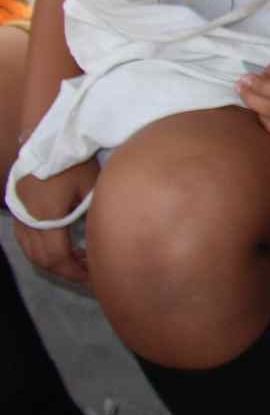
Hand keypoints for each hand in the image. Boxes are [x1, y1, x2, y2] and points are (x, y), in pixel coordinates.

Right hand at [11, 160, 100, 282]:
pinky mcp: (16, 213)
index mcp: (47, 216)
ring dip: (53, 261)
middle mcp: (27, 221)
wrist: (48, 141)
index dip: (75, 270)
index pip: (57, 257)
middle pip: (42, 260)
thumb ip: (95, 215)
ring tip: (79, 259)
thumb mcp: (92, 187)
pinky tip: (62, 247)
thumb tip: (106, 240)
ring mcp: (18, 217)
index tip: (94, 273)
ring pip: (31, 253)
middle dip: (65, 270)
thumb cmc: (75, 162)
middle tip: (89, 270)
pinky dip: (42, 250)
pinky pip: (26, 241)